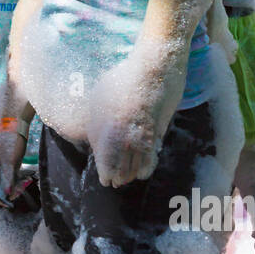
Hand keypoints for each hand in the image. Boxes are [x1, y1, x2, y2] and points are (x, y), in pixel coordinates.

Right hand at [0, 127, 27, 207]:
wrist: (11, 126)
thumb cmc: (10, 144)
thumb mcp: (11, 164)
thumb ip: (8, 181)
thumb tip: (6, 196)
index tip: (10, 204)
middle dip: (0, 195)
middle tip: (13, 200)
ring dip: (3, 189)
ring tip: (15, 190)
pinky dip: (4, 181)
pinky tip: (13, 181)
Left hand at [88, 65, 173, 187]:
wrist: (154, 71)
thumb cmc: (122, 81)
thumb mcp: (98, 101)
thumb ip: (96, 126)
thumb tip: (95, 142)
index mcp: (109, 134)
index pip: (107, 167)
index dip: (106, 175)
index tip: (105, 180)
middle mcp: (127, 141)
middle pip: (123, 171)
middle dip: (119, 178)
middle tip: (116, 182)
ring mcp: (145, 139)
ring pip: (138, 167)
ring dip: (132, 174)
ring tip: (126, 178)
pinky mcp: (159, 134)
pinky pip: (152, 158)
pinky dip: (147, 167)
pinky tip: (143, 171)